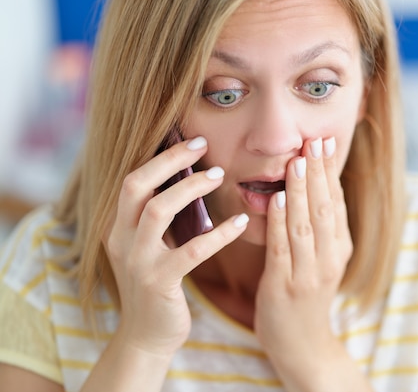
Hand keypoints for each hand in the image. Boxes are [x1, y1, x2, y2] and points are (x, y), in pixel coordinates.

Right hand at [103, 136, 248, 356]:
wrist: (147, 336)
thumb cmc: (158, 284)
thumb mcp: (151, 246)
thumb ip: (161, 217)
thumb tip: (192, 178)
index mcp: (117, 227)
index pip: (132, 180)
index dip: (161, 157)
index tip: (192, 140)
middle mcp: (120, 239)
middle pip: (136, 185)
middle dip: (169, 160)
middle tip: (203, 145)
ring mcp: (137, 261)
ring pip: (158, 210)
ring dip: (190, 188)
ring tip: (220, 175)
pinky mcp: (159, 282)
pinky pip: (192, 250)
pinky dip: (219, 233)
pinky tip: (241, 223)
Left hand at [255, 136, 352, 364]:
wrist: (303, 343)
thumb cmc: (306, 295)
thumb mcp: (322, 259)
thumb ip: (317, 226)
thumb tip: (310, 186)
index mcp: (340, 247)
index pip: (335, 202)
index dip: (330, 171)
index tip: (324, 142)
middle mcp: (330, 258)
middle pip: (324, 208)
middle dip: (319, 173)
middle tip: (315, 141)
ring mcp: (309, 273)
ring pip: (306, 224)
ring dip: (301, 192)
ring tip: (297, 162)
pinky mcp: (285, 286)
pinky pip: (283, 249)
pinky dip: (280, 223)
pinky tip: (276, 200)